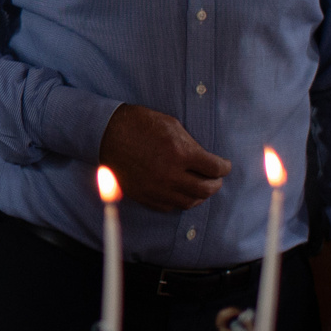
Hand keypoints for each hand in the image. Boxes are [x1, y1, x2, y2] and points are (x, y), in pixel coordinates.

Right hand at [98, 105, 230, 210]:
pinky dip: (180, 200)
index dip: (224, 167)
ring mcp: (157, 188)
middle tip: (215, 178)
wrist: (105, 133)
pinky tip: (181, 192)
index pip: (215, 168)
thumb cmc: (139, 123)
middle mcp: (171, 174)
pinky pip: (170, 206)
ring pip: (190, 201)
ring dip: (199, 195)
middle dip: (216, 183)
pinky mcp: (145, 195)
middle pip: (206, 189)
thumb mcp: (171, 124)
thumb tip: (205, 158)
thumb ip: (191, 144)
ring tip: (200, 187)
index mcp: (181, 153)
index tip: (224, 165)